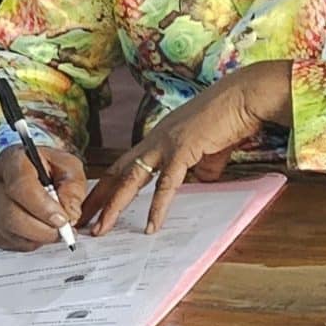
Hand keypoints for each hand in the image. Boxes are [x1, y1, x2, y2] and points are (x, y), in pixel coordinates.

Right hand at [0, 139, 87, 251]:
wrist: (19, 171)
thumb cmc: (45, 167)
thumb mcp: (67, 166)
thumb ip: (73, 187)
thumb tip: (70, 215)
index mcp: (12, 161)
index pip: (21, 187)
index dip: (43, 207)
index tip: (63, 220)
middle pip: (11, 215)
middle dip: (42, 230)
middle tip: (63, 232)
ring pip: (8, 232)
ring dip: (37, 238)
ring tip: (54, 230)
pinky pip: (5, 242)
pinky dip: (27, 242)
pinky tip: (37, 231)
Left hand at [80, 61, 287, 235]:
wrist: (246, 96)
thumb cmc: (232, 115)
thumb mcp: (210, 147)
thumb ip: (201, 166)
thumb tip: (201, 181)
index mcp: (159, 137)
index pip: (124, 165)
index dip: (107, 186)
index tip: (94, 205)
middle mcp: (155, 140)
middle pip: (116, 173)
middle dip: (96, 199)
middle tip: (79, 220)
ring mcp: (166, 144)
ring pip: (130, 180)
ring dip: (113, 207)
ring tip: (101, 229)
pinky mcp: (183, 150)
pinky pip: (166, 184)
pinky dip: (158, 207)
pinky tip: (152, 225)